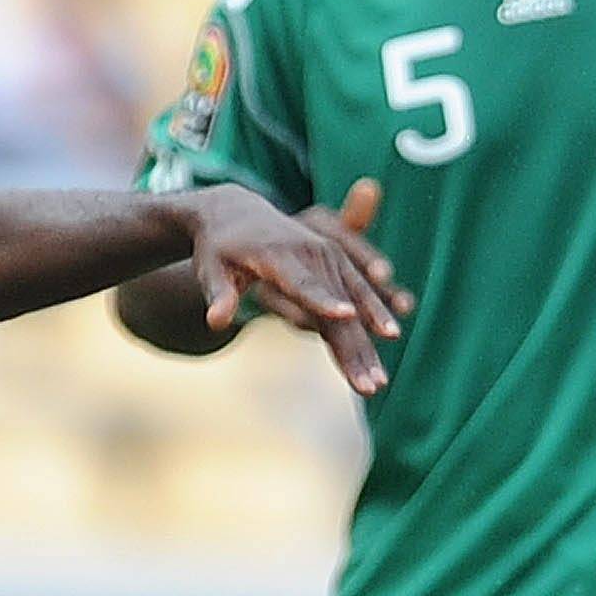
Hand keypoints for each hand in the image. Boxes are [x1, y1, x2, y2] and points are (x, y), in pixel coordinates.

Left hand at [186, 178, 407, 392]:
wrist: (237, 212)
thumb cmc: (218, 247)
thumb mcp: (210, 268)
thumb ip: (219, 294)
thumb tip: (216, 322)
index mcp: (276, 254)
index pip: (302, 282)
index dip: (323, 299)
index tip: (346, 315)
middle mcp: (310, 253)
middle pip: (338, 303)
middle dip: (355, 344)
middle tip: (370, 384)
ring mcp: (328, 257)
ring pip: (356, 302)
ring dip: (370, 341)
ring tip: (380, 379)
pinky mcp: (337, 264)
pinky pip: (359, 294)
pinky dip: (374, 319)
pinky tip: (385, 345)